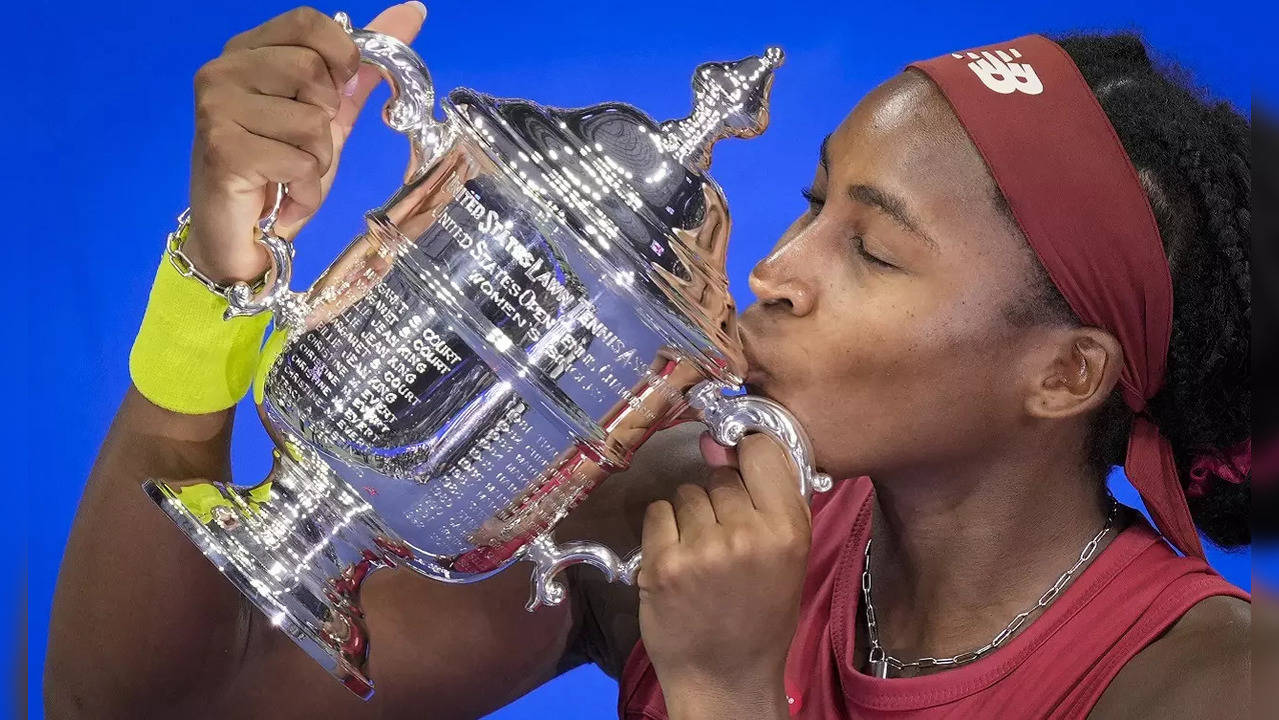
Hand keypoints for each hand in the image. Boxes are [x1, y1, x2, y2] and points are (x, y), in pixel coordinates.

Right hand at [184, 3, 425, 283]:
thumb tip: (412, 12)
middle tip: (300, 146)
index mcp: (248, 51)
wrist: (243, 236)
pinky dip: (305, 189)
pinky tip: (282, 195)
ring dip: (317, 160)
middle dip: (326, 121)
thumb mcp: (330, 115)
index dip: (340, 57)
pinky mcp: (222, 149)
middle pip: (313, 72)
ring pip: (312, 122)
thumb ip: (362, 67)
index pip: (309, 22)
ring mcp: (216, 107)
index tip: (336, 92)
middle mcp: (223, 70)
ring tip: (289, 174)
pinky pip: (301, 161)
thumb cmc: (281, 172)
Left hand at [637, 432, 811, 718]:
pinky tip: (677, 559)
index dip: (747, 455)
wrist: (726, 678)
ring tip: (701, 555)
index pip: (763, 452)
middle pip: (721, 478)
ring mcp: (701, 549)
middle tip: (724, 540)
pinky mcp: (662, 563)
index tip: (741, 465)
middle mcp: (746, 535)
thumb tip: (729, 444)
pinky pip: (658, 512)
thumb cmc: (761, 617)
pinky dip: (663, 530)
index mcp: (788, 532)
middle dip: (719, 501)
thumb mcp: (791, 557)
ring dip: (689, 516)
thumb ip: (773, 501)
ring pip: (687, 492)